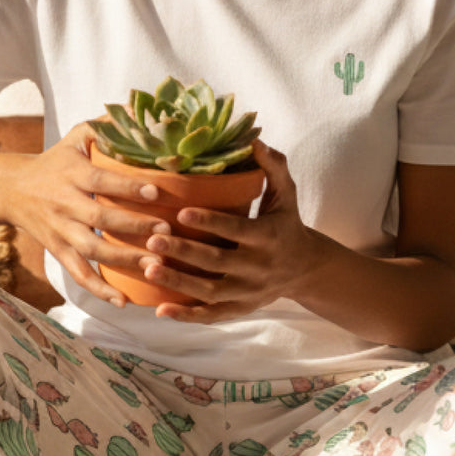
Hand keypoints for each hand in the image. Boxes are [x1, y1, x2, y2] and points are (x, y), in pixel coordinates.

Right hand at [0, 121, 172, 306]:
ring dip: (122, 261)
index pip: (101, 182)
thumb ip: (106, 126)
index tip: (155, 192)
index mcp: (72, 175)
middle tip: (165, 232)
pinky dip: (99, 290)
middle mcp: (65, 205)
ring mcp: (60, 232)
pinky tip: (123, 301)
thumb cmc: (57, 160)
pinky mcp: (58, 251)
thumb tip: (139, 108)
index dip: (126, 188)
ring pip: (91, 251)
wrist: (13, 189)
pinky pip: (78, 274)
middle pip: (99, 220)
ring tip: (154, 265)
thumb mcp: (76, 137)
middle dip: (132, 228)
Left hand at [140, 141, 330, 320]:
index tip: (181, 213)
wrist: (305, 268)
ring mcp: (249, 292)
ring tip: (148, 268)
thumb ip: (272, 167)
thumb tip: (254, 139)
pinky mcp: (241, 309)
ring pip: (210, 291)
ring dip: (179, 283)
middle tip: (152, 240)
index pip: (237, 231)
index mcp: (269, 237)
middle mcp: (259, 268)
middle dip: (184, 253)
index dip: (210, 223)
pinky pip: (212, 316)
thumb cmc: (287, 222)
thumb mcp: (286, 194)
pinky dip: (186, 315)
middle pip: (217, 263)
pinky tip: (160, 310)